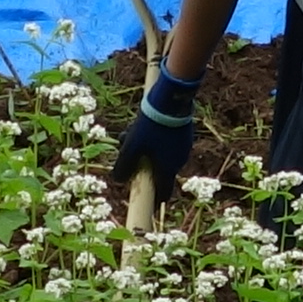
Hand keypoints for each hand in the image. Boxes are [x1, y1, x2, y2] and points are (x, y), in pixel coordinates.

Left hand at [117, 71, 201, 191]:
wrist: (171, 99)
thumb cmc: (151, 126)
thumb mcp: (131, 146)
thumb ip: (123, 166)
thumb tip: (118, 180)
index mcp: (167, 169)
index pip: (163, 194)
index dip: (153, 200)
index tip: (145, 202)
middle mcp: (179, 161)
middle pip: (159, 171)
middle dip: (142, 164)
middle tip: (128, 150)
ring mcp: (183, 146)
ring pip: (162, 155)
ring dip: (148, 150)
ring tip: (132, 132)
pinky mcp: (184, 133)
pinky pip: (168, 143)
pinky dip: (157, 139)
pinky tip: (145, 124)